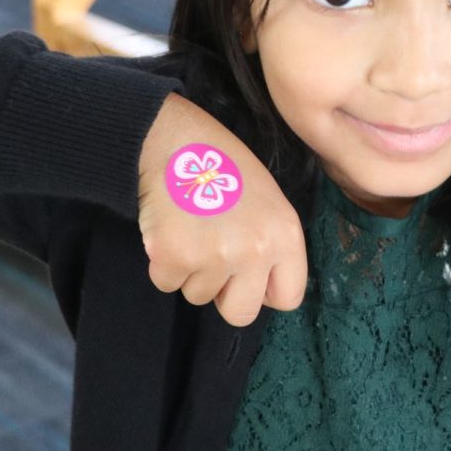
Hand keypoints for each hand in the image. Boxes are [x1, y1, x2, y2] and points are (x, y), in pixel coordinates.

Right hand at [138, 92, 307, 325]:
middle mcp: (257, 250)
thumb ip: (272, 244)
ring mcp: (216, 256)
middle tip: (212, 256)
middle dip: (223, 294)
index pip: (288, 298)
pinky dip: (162, 262)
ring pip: (198, 295)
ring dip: (190, 270)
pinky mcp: (175, 257)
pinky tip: (169, 227)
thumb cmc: (222, 165)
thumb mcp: (268, 200)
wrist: (173, 137)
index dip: (264, 290)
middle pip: (241, 313)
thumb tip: (263, 290)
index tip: (248, 275)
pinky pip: (165, 282)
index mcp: (286, 234)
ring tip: (190, 228)